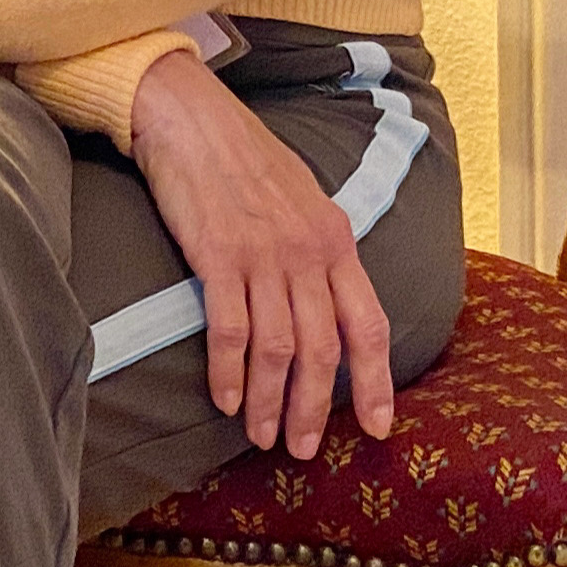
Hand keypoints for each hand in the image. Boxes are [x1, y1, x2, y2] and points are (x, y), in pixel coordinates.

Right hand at [123, 47, 393, 459]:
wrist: (190, 117)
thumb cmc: (241, 157)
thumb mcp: (301, 199)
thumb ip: (318, 250)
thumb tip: (325, 299)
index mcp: (337, 240)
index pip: (370, 325)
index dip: (376, 382)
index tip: (376, 427)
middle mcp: (309, 252)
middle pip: (323, 349)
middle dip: (314, 407)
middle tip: (302, 449)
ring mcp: (265, 254)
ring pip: (278, 349)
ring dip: (270, 401)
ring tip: (261, 436)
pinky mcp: (219, 255)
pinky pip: (231, 329)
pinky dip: (229, 371)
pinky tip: (226, 399)